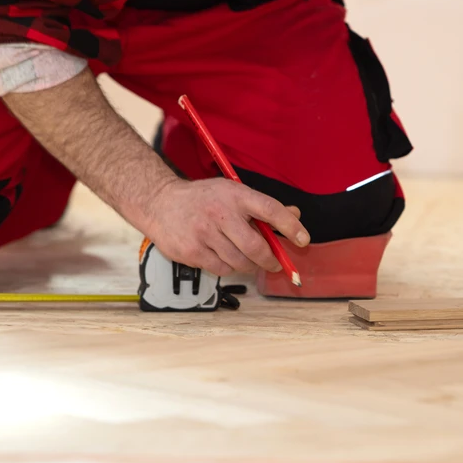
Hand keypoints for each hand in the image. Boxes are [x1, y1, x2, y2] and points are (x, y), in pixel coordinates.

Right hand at [138, 177, 308, 276]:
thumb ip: (263, 207)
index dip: (290, 226)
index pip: (270, 210)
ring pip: (240, 262)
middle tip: (275, 264)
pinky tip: (222, 256)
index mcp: (235, 195)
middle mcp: (220, 213)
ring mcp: (204, 233)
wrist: (159, 203)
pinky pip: (222, 269)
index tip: (303, 240)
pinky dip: (228, 268)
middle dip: (270, 260)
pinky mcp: (192, 251)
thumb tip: (295, 216)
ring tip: (244, 258)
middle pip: (256, 246)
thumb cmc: (202, 199)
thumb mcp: (232, 193)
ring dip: (248, 265)